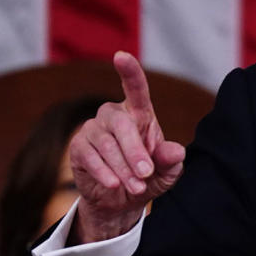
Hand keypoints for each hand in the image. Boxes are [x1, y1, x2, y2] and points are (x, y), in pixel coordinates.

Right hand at [67, 51, 184, 242]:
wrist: (120, 199)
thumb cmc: (147, 177)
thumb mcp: (166, 172)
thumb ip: (171, 161)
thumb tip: (177, 151)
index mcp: (139, 113)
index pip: (135, 88)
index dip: (129, 71)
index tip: (121, 56)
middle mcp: (113, 114)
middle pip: (122, 125)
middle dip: (135, 152)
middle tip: (146, 174)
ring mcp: (93, 129)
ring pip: (107, 145)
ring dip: (123, 168)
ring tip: (136, 187)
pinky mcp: (78, 147)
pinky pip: (90, 157)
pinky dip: (105, 172)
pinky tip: (114, 184)